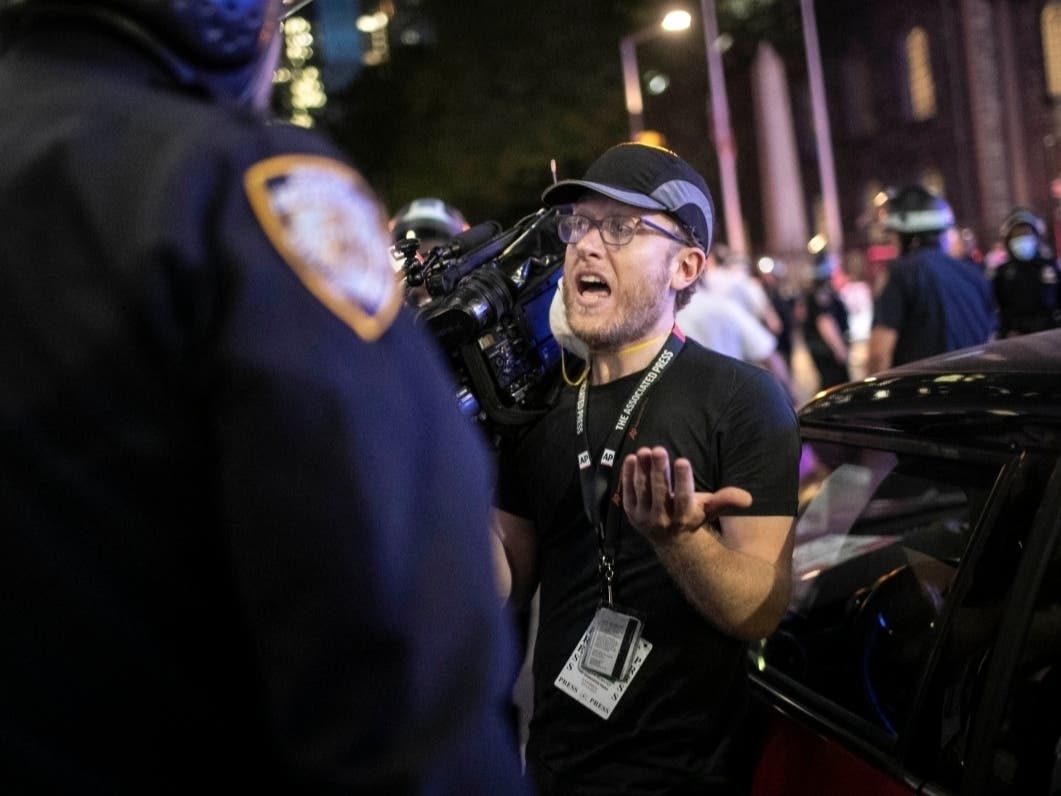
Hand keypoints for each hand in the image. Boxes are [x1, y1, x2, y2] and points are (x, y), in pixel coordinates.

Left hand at [620, 446, 751, 544]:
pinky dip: (628, 475)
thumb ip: (725, 501)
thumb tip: (748, 499)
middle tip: (658, 448)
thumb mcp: (709, 509)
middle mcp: (663, 519)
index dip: (683, 480)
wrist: (669, 540)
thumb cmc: (692, 516)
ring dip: (642, 469)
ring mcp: (644, 517)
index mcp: (684, 517)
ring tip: (645, 450)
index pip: (683, 497)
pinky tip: (631, 458)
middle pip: (660, 492)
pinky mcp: (630, 512)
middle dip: (659, 470)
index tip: (682, 460)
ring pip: (643, 490)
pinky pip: (627, 492)